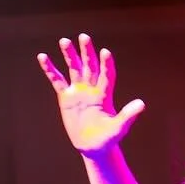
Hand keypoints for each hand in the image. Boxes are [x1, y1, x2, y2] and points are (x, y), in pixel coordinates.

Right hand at [38, 35, 145, 157]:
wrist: (93, 147)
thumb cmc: (108, 138)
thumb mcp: (119, 128)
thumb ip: (128, 115)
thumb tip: (142, 104)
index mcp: (105, 95)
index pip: (107, 76)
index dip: (107, 65)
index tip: (106, 52)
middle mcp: (92, 89)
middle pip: (90, 66)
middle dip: (87, 52)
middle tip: (84, 36)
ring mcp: (79, 91)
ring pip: (74, 69)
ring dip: (69, 55)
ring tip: (64, 41)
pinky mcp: (66, 97)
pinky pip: (57, 80)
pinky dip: (50, 69)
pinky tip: (43, 57)